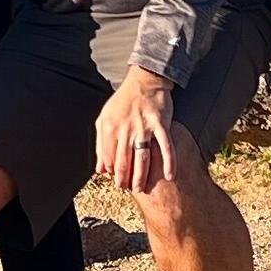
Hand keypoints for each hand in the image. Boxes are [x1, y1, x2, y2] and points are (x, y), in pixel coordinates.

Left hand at [94, 67, 179, 196]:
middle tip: (128, 189)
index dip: (112, 173)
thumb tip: (100, 170)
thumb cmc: (123, 101)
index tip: (117, 181)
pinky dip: (169, 162)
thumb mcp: (105, 119)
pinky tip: (170, 176)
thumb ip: (101, 145)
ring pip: (143, 158)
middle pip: (125, 162)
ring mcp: (144, 126)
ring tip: (141, 188)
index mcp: (110, 127)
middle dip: (125, 179)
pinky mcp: (161, 123)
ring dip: (141, 176)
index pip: (109, 158)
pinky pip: (166, 146)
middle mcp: (126, 128)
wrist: (144, 80)